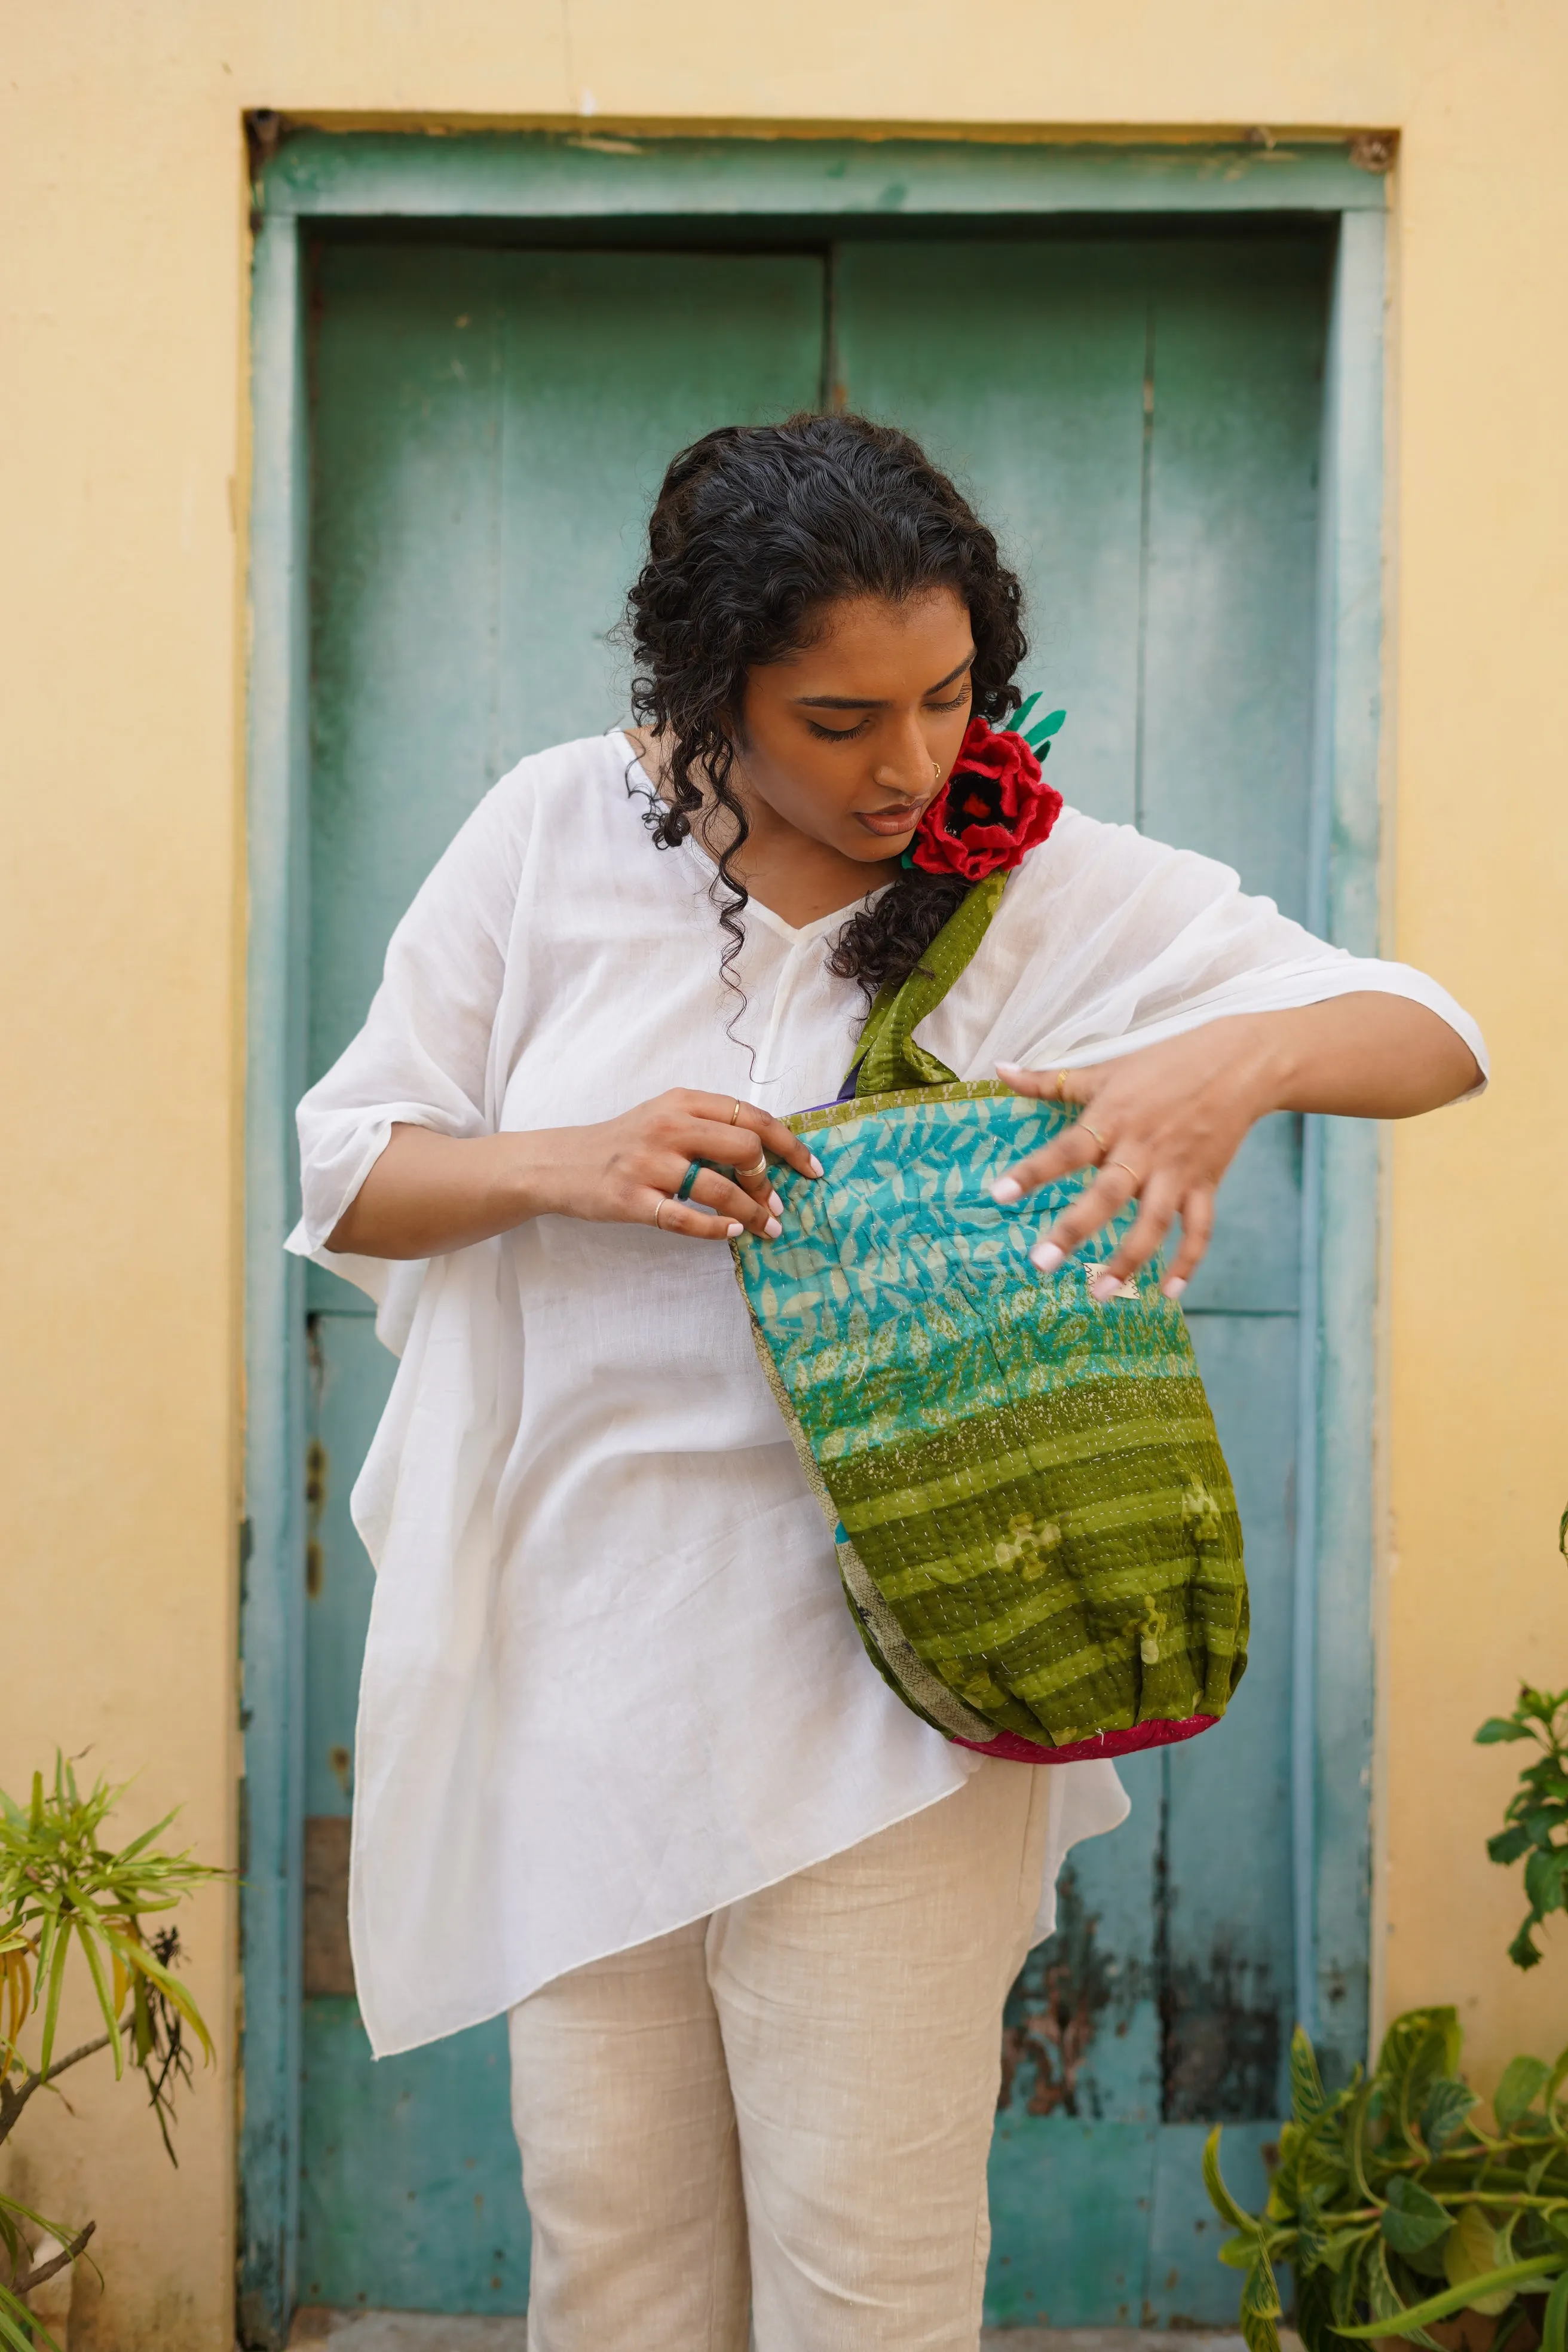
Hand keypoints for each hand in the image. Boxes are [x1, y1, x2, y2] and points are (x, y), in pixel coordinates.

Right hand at [327, 1093, 823, 1257]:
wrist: (557, 1163)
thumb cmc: (622, 1144)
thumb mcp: (666, 1120)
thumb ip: (711, 1129)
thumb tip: (772, 1154)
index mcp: (683, 1102)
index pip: (753, 1117)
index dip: (791, 1145)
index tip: (814, 1170)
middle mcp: (668, 1126)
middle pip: (745, 1149)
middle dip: (773, 1182)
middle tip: (781, 1205)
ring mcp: (648, 1163)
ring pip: (721, 1188)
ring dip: (754, 1212)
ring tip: (769, 1230)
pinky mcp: (631, 1198)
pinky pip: (685, 1217)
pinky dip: (715, 1228)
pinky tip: (732, 1235)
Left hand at [989, 1019, 1280, 1299]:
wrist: (1240, 1062)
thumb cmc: (1165, 1063)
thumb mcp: (1106, 1069)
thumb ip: (1051, 1081)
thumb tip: (999, 1069)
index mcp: (1113, 1118)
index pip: (1067, 1149)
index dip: (1034, 1171)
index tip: (1000, 1195)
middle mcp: (1143, 1148)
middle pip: (1107, 1195)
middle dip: (1075, 1230)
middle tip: (1041, 1264)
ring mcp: (1177, 1170)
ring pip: (1153, 1222)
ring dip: (1128, 1259)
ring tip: (1100, 1292)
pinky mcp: (1206, 1183)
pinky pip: (1199, 1229)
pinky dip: (1188, 1261)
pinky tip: (1169, 1293)